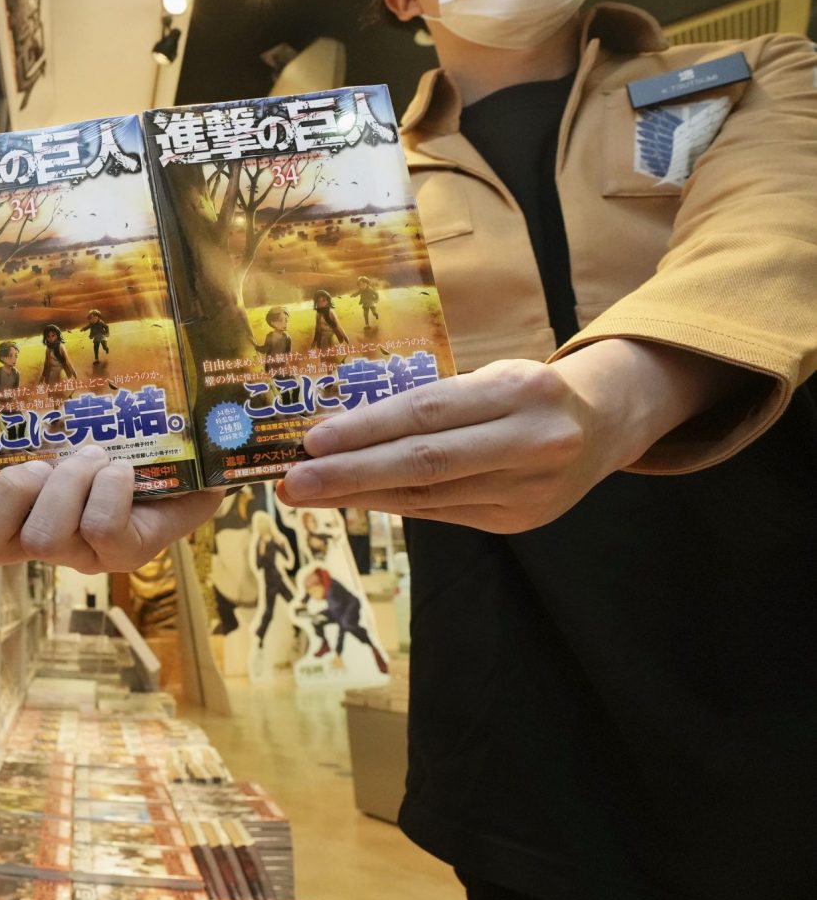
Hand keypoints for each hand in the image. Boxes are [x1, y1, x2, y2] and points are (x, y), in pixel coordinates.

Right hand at [0, 445, 223, 577]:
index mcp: (20, 520)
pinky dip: (109, 489)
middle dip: (7, 493)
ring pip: (44, 536)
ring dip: (67, 482)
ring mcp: (86, 555)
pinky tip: (122, 471)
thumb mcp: (67, 434)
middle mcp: (45, 543)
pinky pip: (100, 527)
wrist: (192, 465)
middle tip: (42, 466)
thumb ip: (31, 424)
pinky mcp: (128, 554)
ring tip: (94, 458)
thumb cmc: (117, 447)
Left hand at [277, 342, 747, 532]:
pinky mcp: (521, 520)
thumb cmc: (525, 393)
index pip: (427, 413)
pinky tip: (355, 500)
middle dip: (350, 474)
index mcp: (520, 391)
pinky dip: (394, 505)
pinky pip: (443, 513)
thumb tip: (342, 429)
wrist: (605, 425)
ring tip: (310, 493)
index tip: (312, 441)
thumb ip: (430, 404)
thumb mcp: (488, 379)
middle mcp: (531, 442)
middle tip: (294, 482)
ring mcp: (530, 489)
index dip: (366, 430)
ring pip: (429, 496)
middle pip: (425, 463)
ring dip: (361, 496)